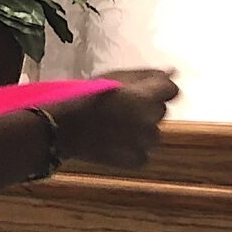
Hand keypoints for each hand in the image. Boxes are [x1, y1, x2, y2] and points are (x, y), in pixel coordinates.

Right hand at [54, 69, 179, 167]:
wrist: (58, 130)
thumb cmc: (80, 98)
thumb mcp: (111, 78)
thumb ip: (144, 76)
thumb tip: (172, 71)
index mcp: (146, 96)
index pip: (171, 89)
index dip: (156, 89)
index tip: (139, 91)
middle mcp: (151, 120)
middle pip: (160, 110)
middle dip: (145, 109)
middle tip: (118, 109)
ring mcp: (146, 142)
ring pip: (152, 132)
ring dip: (139, 129)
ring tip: (112, 127)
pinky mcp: (138, 160)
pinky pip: (143, 152)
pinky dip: (132, 148)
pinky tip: (112, 142)